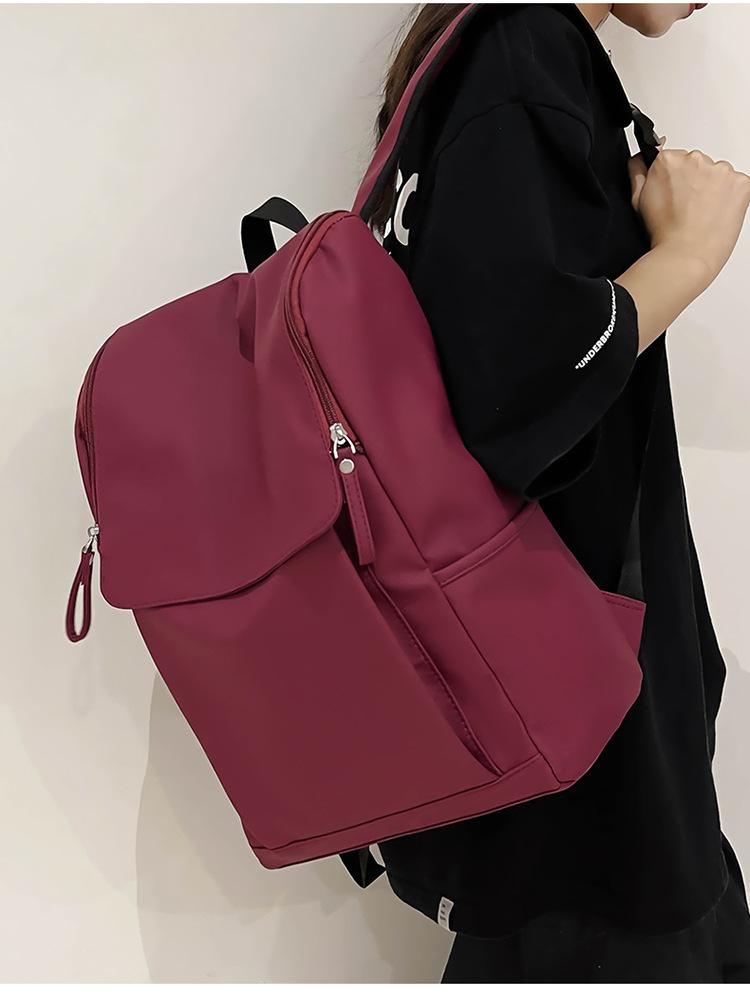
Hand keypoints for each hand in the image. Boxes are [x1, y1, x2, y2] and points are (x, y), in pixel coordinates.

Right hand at [628, 147, 749, 289]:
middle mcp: (695, 159)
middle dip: (694, 182)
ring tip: (702, 214)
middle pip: (697, 164)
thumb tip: (639, 161)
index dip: (672, 179)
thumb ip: (637, 174)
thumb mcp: (638, 201)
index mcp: (669, 160)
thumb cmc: (664, 233)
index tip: (673, 194)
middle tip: (687, 208)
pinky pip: (737, 185)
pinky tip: (717, 214)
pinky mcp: (741, 183)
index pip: (673, 159)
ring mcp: (721, 170)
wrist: (686, 254)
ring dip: (713, 189)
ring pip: (718, 174)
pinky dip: (731, 198)